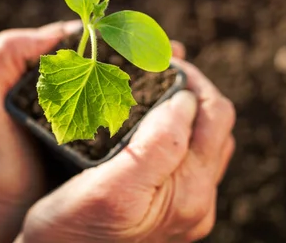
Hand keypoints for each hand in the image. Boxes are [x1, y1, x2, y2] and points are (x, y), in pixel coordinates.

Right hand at [17, 53, 235, 242]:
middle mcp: (196, 199)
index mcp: (190, 192)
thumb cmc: (70, 233)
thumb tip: (185, 99)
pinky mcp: (169, 205)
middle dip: (188, 88)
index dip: (192, 79)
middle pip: (214, 124)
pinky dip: (170, 127)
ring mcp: (185, 204)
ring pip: (201, 138)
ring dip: (180, 106)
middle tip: (155, 67)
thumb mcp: (110, 190)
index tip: (159, 60)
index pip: (216, 115)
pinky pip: (184, 154)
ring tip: (149, 86)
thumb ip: (157, 146)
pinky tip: (142, 119)